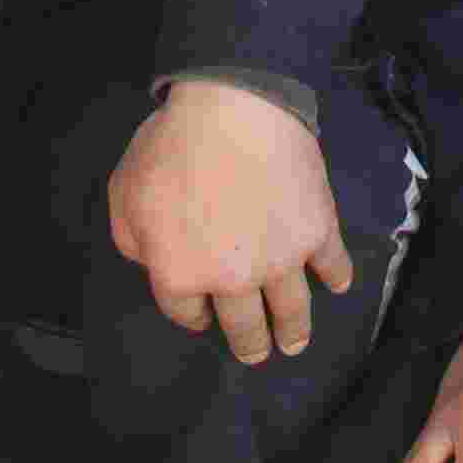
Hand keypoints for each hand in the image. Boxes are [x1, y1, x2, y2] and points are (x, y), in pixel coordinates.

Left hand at [108, 77, 354, 364]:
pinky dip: (336, 276)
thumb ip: (133, 241)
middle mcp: (231, 281)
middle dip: (250, 344)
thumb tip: (152, 262)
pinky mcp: (317, 232)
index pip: (187, 313)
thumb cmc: (170, 147)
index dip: (194, 316)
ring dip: (294, 330)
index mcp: (181, 275)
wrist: (231, 109)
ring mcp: (279, 259)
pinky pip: (331, 264)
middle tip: (257, 353)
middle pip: (243, 326)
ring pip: (291, 310)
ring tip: (295, 343)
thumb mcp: (125, 196)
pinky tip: (337, 285)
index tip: (203, 316)